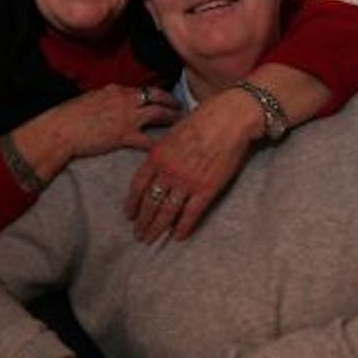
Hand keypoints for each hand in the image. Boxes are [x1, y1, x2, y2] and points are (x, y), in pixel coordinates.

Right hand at [18, 85, 181, 182]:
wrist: (62, 129)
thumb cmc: (70, 115)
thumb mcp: (90, 98)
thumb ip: (106, 97)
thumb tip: (112, 96)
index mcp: (116, 90)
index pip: (143, 89)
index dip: (157, 94)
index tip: (165, 98)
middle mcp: (125, 100)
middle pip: (156, 97)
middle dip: (171, 101)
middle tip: (181, 107)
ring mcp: (126, 117)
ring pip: (158, 113)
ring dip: (172, 117)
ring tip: (180, 123)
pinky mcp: (124, 135)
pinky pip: (148, 140)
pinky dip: (159, 144)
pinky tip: (167, 149)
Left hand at [123, 85, 262, 241]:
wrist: (228, 119)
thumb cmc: (201, 120)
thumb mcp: (172, 133)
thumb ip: (162, 152)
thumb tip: (155, 168)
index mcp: (157, 156)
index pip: (138, 186)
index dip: (132, 203)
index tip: (129, 215)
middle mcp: (168, 172)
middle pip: (150, 202)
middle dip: (143, 221)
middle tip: (138, 234)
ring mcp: (187, 182)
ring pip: (167, 211)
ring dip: (157, 228)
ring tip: (151, 239)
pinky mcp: (206, 189)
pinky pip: (191, 213)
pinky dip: (183, 227)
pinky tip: (178, 237)